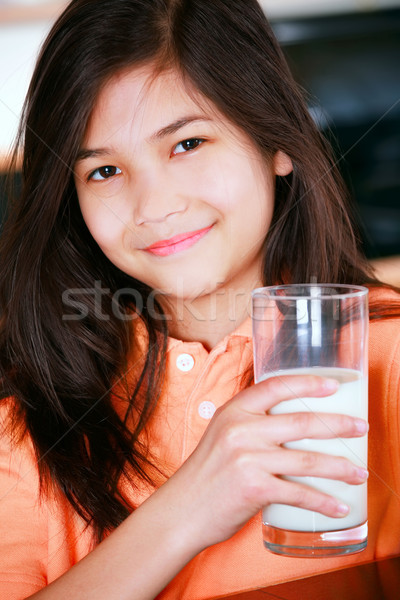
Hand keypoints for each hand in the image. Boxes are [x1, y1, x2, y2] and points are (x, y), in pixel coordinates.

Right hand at [165, 375, 367, 551]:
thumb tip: (295, 423)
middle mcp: (240, 429)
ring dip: (340, 467)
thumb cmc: (206, 473)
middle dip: (339, 425)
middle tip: (361, 428)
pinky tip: (338, 505)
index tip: (334, 386)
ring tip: (358, 473)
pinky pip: (299, 492)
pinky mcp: (255, 488)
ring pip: (307, 459)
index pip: (276, 386)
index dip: (308, 383)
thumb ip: (252, 424)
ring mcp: (248, 458)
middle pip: (301, 422)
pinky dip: (323, 501)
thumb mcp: (223, 435)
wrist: (182, 510)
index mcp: (234, 410)